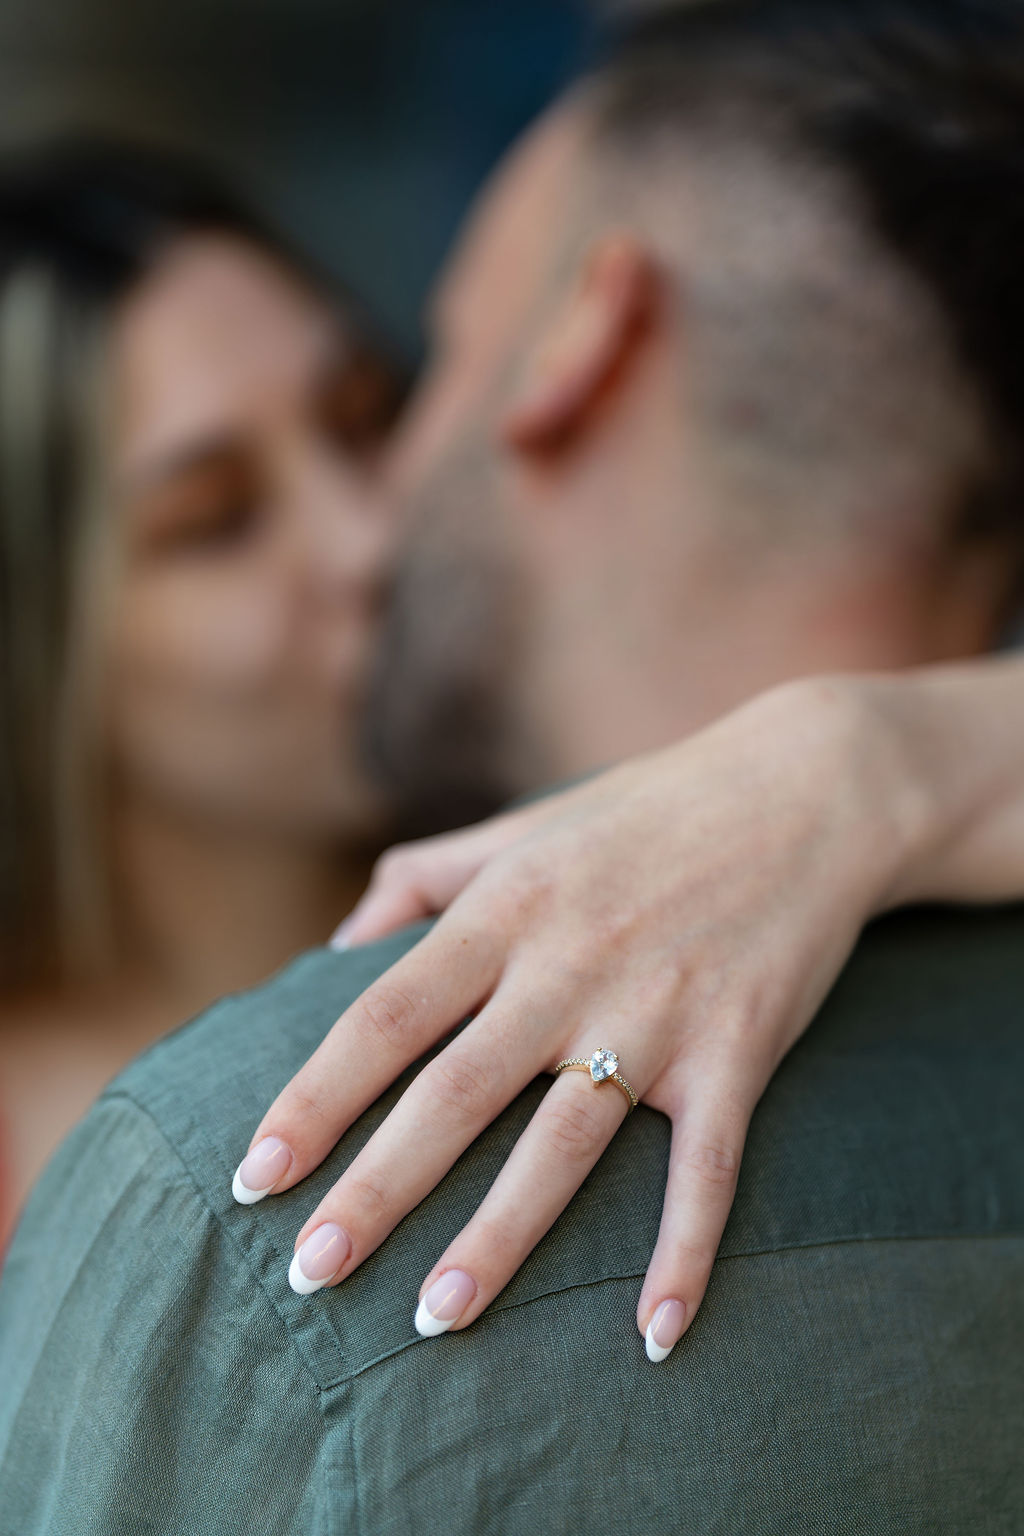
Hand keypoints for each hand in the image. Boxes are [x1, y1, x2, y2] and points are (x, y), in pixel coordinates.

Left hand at [232, 676, 920, 1359]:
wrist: (805, 789)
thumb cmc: (644, 813)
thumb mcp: (521, 827)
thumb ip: (421, 878)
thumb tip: (334, 947)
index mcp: (505, 910)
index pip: (385, 1017)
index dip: (314, 1098)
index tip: (252, 1174)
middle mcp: (568, 965)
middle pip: (452, 1093)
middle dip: (374, 1189)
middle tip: (308, 1275)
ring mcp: (656, 1012)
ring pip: (562, 1142)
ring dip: (498, 1238)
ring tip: (432, 1322)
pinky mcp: (737, 1050)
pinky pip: (706, 1167)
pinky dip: (685, 1252)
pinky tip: (656, 1338)